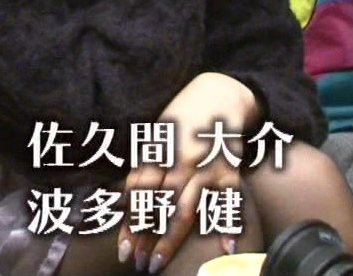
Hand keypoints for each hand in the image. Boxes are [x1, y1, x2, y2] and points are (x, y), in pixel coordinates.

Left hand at [118, 73, 256, 271]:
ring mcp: (205, 165)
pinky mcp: (229, 168)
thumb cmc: (180, 119)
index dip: (131, 223)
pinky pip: (229, 199)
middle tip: (140, 265)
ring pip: (186, 208)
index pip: (139, 194)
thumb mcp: (154, 136)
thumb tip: (123, 202)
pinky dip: (229, 223)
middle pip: (158, 206)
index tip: (125, 250)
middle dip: (147, 238)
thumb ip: (142, 167)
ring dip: (171, 240)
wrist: (217, 93)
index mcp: (156, 151)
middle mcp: (178, 160)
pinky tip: (227, 249)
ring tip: (158, 263)